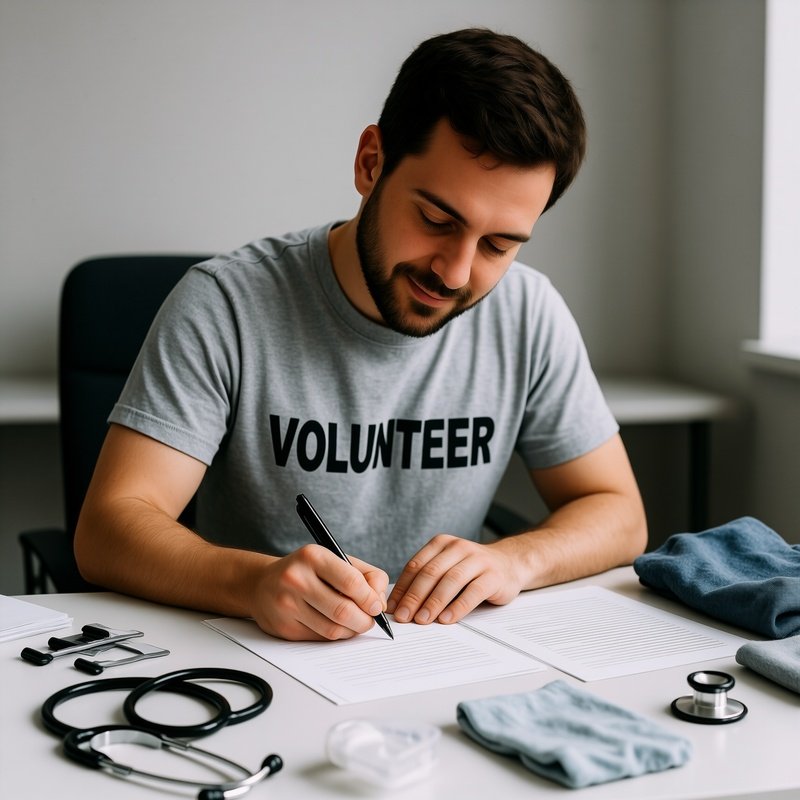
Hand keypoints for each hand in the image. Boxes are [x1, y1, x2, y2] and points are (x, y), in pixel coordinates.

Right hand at [250, 545, 388, 640]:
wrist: (262, 584)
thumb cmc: (307, 571)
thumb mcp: (335, 560)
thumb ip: (366, 575)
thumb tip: (380, 602)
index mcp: (313, 556)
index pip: (351, 581)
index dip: (370, 598)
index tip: (377, 606)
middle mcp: (296, 579)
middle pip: (343, 610)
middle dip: (364, 620)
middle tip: (370, 620)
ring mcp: (287, 604)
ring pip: (332, 629)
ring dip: (351, 631)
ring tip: (355, 623)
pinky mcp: (284, 627)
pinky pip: (320, 638)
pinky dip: (335, 636)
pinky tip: (335, 626)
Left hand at [386, 535, 522, 625]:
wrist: (510, 563)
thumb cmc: (471, 570)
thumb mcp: (447, 566)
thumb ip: (427, 580)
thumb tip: (400, 605)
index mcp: (442, 543)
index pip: (416, 565)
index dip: (403, 588)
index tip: (393, 608)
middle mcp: (458, 547)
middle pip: (431, 572)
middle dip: (414, 596)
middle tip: (404, 617)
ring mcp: (477, 560)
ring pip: (450, 580)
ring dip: (434, 602)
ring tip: (422, 620)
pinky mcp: (493, 575)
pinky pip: (472, 592)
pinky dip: (458, 607)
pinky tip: (447, 619)